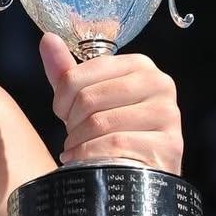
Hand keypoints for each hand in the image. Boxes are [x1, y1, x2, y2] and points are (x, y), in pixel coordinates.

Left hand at [40, 33, 182, 173]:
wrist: (138, 176)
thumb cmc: (112, 134)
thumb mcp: (87, 101)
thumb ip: (67, 72)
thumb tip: (47, 39)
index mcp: (139, 66)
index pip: (78, 75)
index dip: (60, 100)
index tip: (63, 115)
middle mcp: (159, 84)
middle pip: (88, 99)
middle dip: (72, 125)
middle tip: (75, 138)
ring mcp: (167, 114)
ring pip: (99, 124)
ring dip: (79, 143)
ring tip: (81, 150)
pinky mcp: (168, 145)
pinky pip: (113, 146)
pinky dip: (91, 157)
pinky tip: (87, 164)